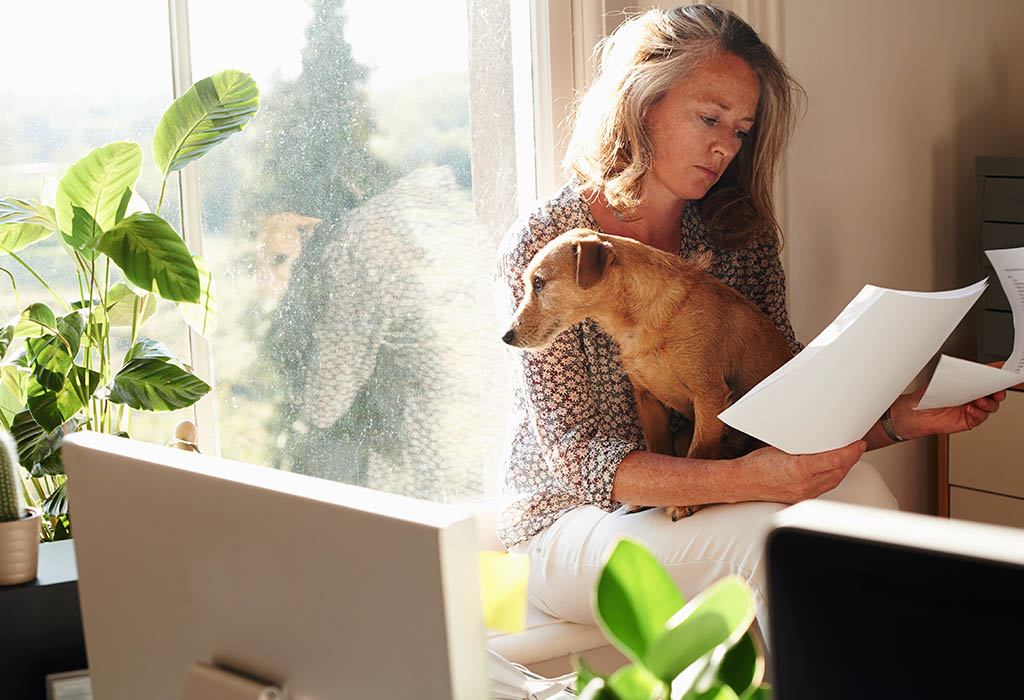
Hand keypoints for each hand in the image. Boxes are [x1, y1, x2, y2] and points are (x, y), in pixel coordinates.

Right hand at [734, 440, 866, 503]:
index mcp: (800, 469)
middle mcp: (804, 485)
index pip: (836, 460)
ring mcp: (804, 494)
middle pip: (838, 472)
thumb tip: (823, 442)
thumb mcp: (781, 448)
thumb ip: (804, 447)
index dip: (850, 451)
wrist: (742, 482)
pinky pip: (824, 488)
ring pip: (833, 481)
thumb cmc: (756, 464)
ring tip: (848, 457)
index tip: (857, 444)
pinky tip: (833, 470)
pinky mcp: (801, 499)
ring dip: (844, 469)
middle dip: (851, 459)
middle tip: (857, 448)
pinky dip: (832, 477)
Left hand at [891, 361, 1007, 438]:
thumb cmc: (927, 396)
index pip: (987, 377)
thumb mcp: (943, 381)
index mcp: (969, 384)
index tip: (1002, 369)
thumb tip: (972, 370)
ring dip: (988, 402)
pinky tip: (970, 409)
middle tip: (996, 390)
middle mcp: (973, 396)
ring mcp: (973, 408)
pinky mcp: (969, 420)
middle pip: (995, 393)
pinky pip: (981, 417)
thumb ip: (959, 376)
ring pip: (991, 406)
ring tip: (979, 400)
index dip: (997, 373)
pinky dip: (978, 412)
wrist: (916, 413)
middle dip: (998, 391)